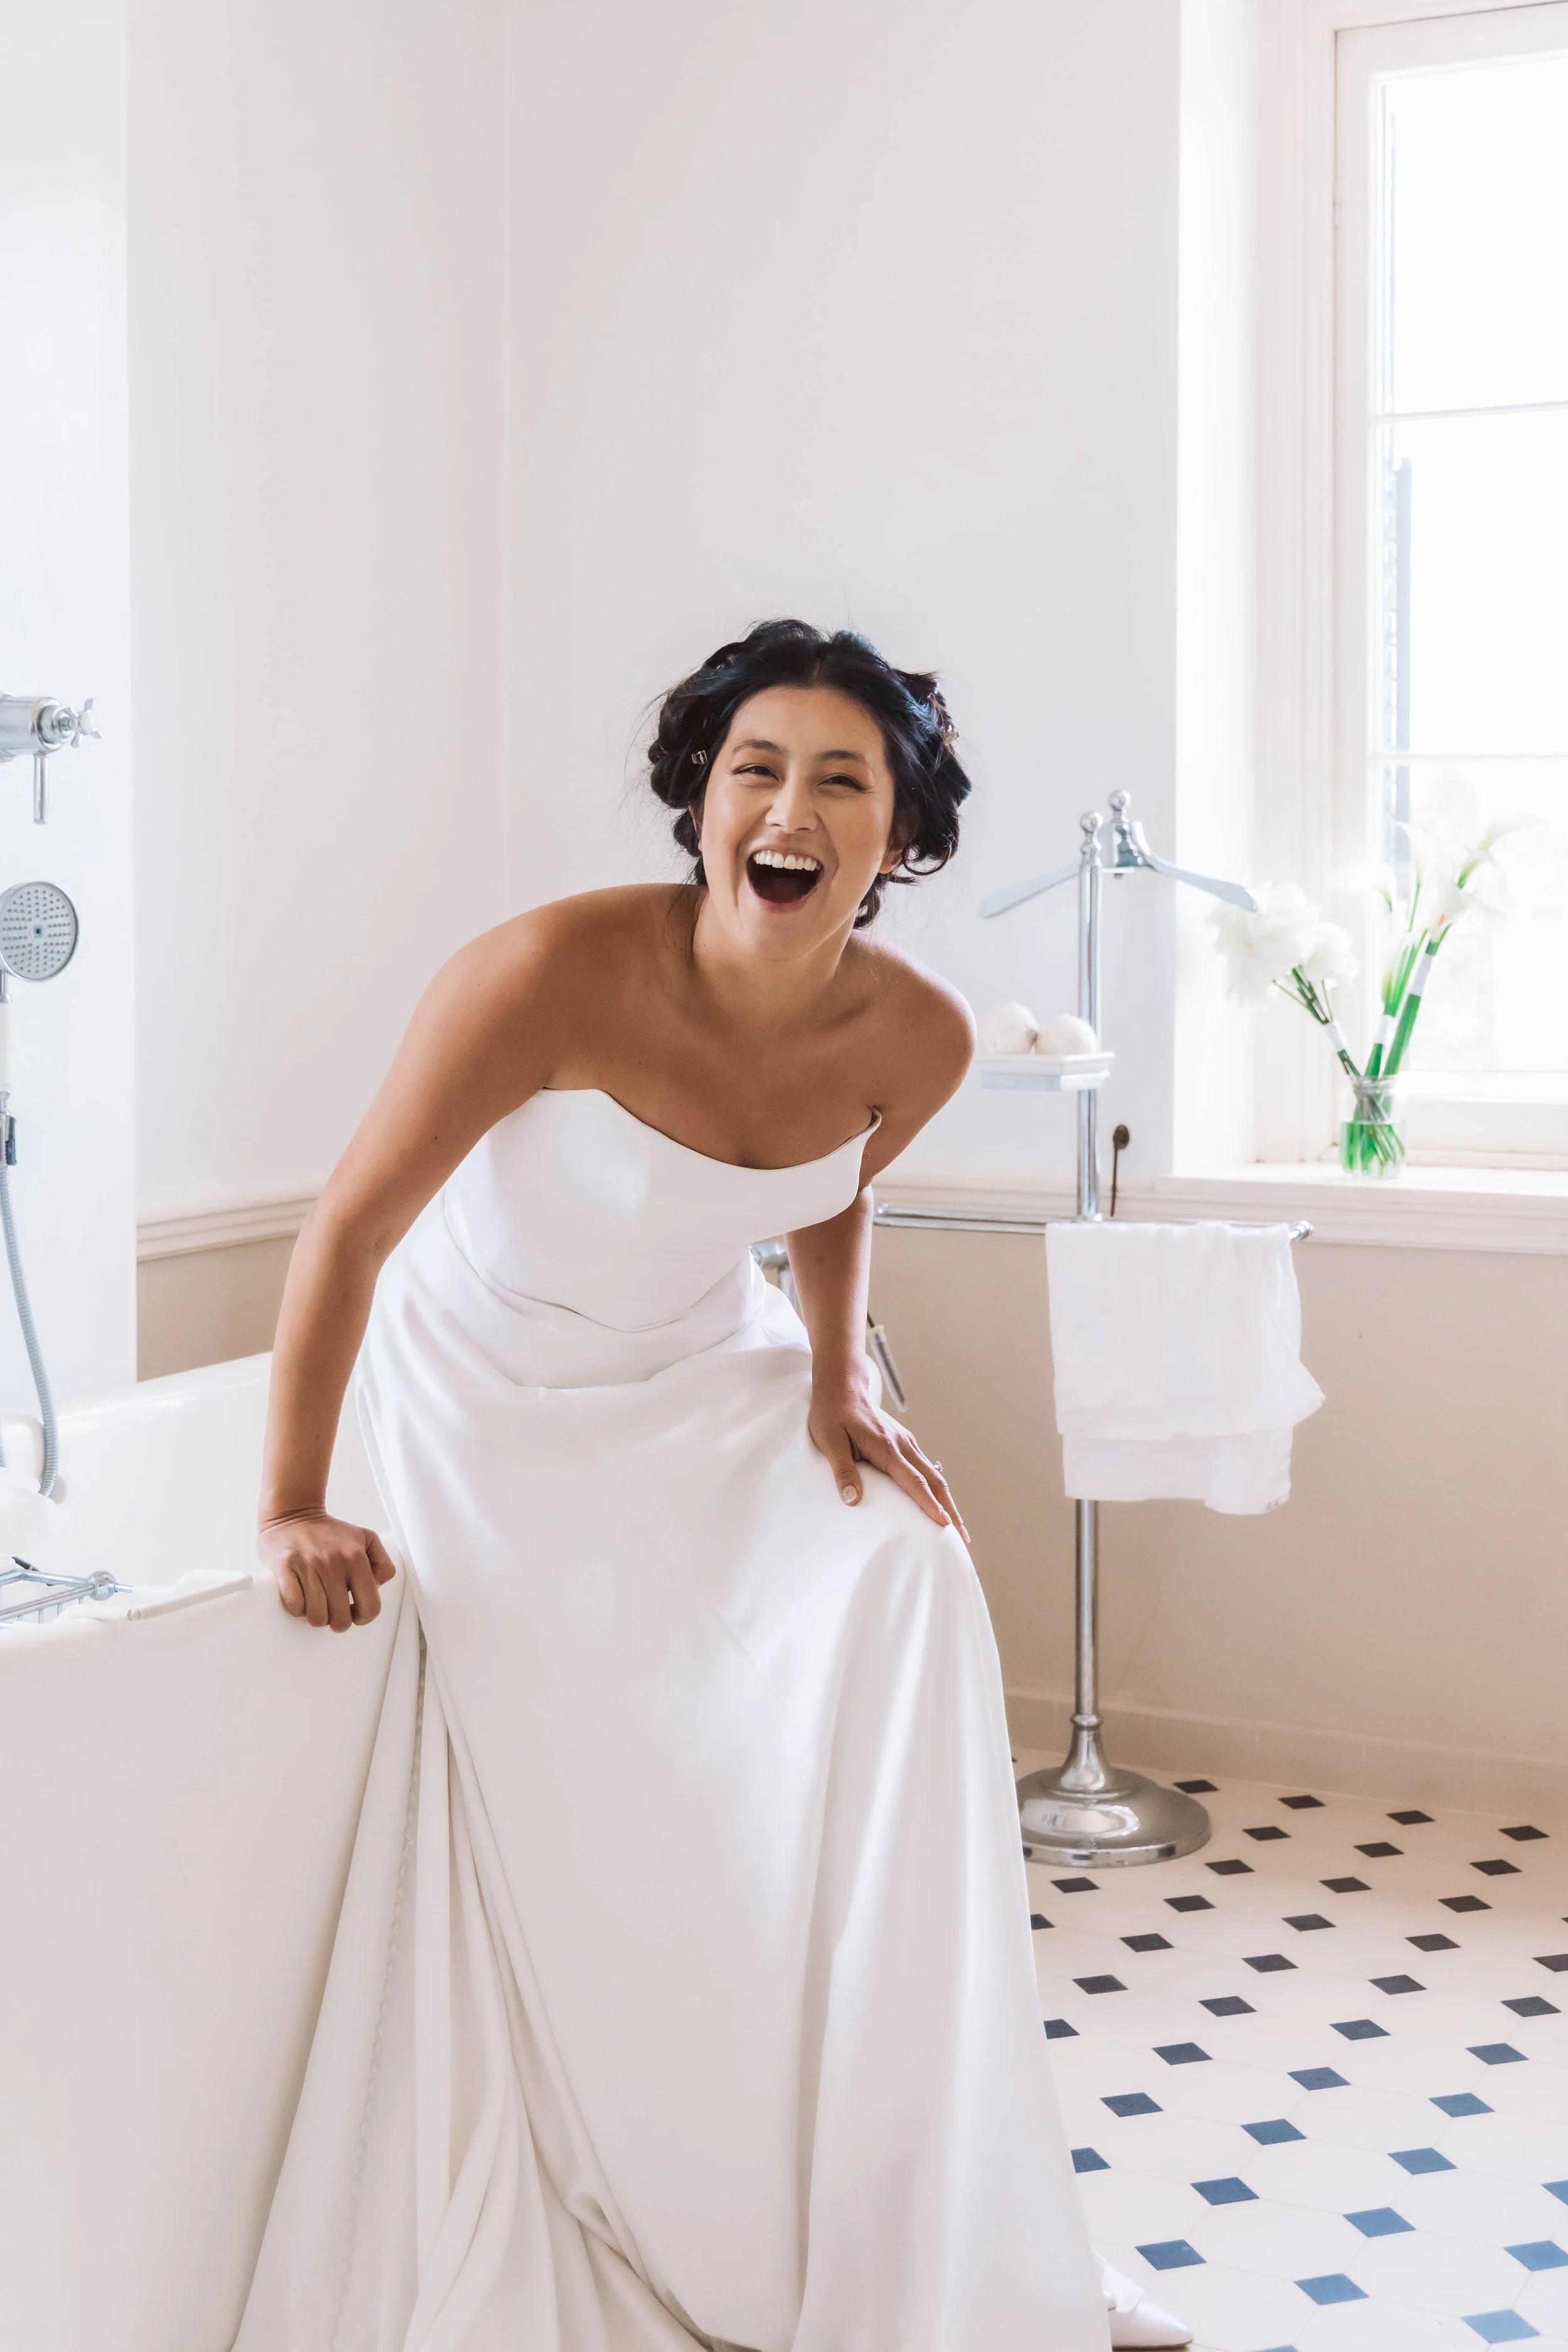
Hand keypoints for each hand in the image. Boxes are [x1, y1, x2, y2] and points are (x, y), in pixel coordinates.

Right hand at [259, 1510, 396, 1630]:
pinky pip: (294, 1606)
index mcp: (357, 1558)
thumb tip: (375, 1589)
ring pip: (316, 1617)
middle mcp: (334, 1562)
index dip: (364, 1618)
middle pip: (340, 1619)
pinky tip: (301, 1595)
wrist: (293, 1514)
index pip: (370, 1607)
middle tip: (333, 1610)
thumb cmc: (330, 1532)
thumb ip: (382, 1565)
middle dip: (337, 1621)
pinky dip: (297, 1607)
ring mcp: (308, 1565)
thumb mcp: (367, 1539)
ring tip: (316, 1602)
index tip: (355, 1613)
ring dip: (316, 1615)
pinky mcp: (284, 1566)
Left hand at [806, 1371, 968, 1541]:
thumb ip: (843, 1470)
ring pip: (934, 1475)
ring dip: (947, 1500)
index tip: (945, 1524)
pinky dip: (937, 1488)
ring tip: (956, 1526)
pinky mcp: (904, 1443)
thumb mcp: (829, 1442)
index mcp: (887, 1447)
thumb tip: (852, 1499)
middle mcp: (903, 1445)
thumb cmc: (832, 1413)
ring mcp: (906, 1443)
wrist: (841, 1387)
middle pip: (934, 1481)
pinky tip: (939, 1501)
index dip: (930, 1504)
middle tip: (962, 1537)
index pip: (914, 1481)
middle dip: (950, 1509)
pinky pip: (925, 1468)